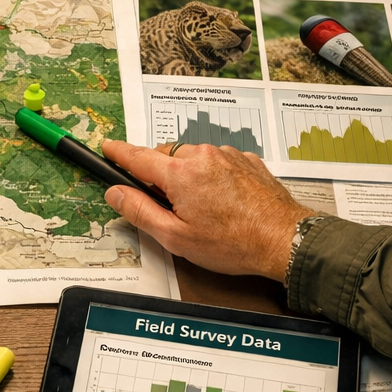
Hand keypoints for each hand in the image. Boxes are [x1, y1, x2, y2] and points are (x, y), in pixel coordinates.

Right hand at [99, 140, 314, 280]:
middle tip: (169, 206)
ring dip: (188, 175)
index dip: (118, 152)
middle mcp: (202, 156)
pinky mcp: (246, 160)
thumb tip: (115, 193)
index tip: (106, 147)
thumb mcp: (176, 237)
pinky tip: (222, 201)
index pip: (137, 156)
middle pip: (165, 156)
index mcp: (179, 173)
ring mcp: (227, 155)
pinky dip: (212, 175)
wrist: (285, 239)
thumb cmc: (233, 243)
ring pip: (192, 158)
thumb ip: (140, 211)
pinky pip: (217, 161)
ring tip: (203, 209)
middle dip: (160, 175)